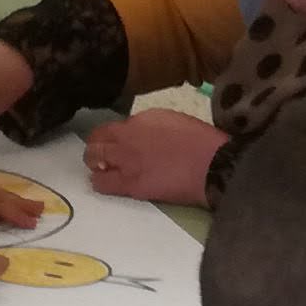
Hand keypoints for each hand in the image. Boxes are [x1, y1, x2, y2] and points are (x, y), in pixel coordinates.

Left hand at [83, 107, 227, 203]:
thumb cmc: (200, 141)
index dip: (104, 136)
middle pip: (95, 141)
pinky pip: (103, 184)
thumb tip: (136, 133)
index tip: (107, 141)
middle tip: (97, 156)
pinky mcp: (130, 185)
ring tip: (101, 170)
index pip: (107, 126)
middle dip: (94, 148)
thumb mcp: (171, 120)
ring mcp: (126, 161)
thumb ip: (147, 126)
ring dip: (94, 164)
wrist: (212, 164)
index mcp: (139, 120)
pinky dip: (101, 182)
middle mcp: (127, 137)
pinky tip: (106, 183)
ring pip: (93, 161)